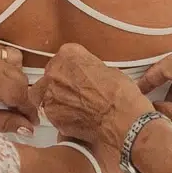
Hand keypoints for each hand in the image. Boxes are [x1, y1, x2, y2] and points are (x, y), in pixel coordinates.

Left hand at [0, 43, 36, 130]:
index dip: (29, 110)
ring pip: (16, 63)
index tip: (31, 121)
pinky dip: (5, 64)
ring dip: (15, 79)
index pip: (21, 95)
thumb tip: (27, 128)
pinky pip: (3, 52)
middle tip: (17, 113)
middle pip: (21, 79)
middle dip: (22, 97)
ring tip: (4, 95)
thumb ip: (4, 122)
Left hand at [35, 44, 150, 150]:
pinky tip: (78, 117)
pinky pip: (53, 112)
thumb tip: (87, 74)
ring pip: (50, 94)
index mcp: (68, 55)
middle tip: (80, 92)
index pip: (65, 56)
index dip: (74, 67)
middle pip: (54, 75)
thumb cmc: (119, 94)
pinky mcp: (51, 114)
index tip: (80, 74)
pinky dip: (62, 115)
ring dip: (61, 99)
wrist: (121, 118)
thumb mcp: (106, 68)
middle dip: (64, 82)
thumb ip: (88, 67)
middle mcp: (54, 72)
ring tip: (81, 107)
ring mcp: (50, 94)